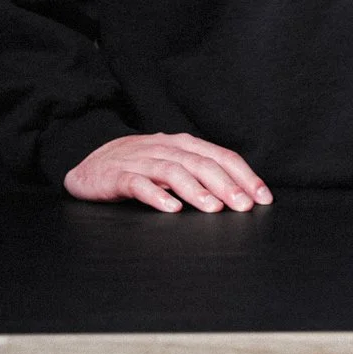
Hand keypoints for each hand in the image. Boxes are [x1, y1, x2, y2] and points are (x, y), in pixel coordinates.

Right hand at [63, 132, 272, 212]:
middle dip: (226, 184)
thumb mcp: (172, 164)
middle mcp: (164, 148)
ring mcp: (140, 161)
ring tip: (213, 208)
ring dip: (196, 190)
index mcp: (182, 144)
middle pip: (201, 162)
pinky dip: (156, 195)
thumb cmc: (137, 167)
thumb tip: (239, 193)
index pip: (220, 156)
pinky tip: (170, 208)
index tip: (263, 197)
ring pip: (173, 171)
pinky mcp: (117, 176)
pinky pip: (138, 184)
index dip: (244, 175)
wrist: (89, 165)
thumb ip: (200, 173)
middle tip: (243, 205)